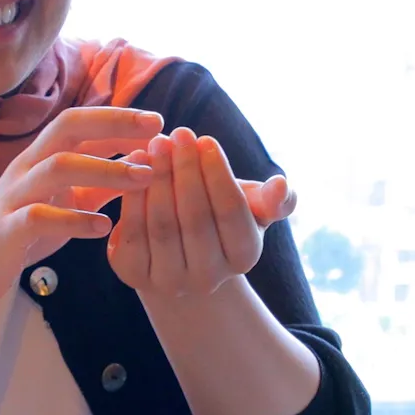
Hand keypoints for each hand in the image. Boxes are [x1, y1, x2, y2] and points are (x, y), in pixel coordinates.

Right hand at [0, 106, 162, 309]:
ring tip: (143, 179)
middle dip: (113, 124)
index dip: (118, 118)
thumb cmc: (20, 231)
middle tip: (155, 132)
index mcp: (41, 157)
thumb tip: (144, 164)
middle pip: (68, 128)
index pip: (80, 121)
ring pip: (58, 167)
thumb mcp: (65, 202)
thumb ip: (100, 184)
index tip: (159, 122)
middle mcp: (27, 167)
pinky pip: (39, 217)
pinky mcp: (5, 230)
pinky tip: (104, 228)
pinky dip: (74, 220)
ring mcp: (14, 196)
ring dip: (104, 170)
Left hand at [108, 128, 285, 297]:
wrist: (182, 253)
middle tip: (178, 133)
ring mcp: (170, 282)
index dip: (217, 173)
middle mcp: (209, 278)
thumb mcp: (253, 207)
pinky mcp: (135, 276)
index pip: (231, 211)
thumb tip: (282, 185)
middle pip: (195, 218)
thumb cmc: (222, 217)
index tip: (205, 139)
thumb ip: (276, 198)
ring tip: (157, 144)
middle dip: (185, 170)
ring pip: (162, 225)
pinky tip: (136, 163)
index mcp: (245, 257)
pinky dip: (133, 195)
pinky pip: (132, 232)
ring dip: (158, 178)